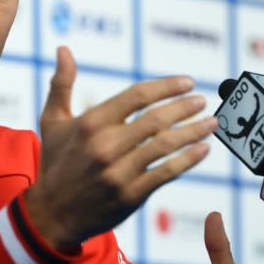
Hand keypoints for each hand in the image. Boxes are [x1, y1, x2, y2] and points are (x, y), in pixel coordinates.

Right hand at [24, 46, 216, 250]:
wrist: (51, 214)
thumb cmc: (55, 163)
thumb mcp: (52, 121)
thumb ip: (61, 83)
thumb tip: (63, 49)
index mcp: (91, 123)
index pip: (137, 96)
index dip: (166, 86)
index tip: (187, 82)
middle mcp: (106, 145)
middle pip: (156, 119)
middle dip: (185, 107)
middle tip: (202, 100)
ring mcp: (119, 172)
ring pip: (166, 145)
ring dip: (193, 131)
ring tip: (212, 122)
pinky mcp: (130, 195)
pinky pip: (166, 172)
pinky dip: (188, 159)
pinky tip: (203, 149)